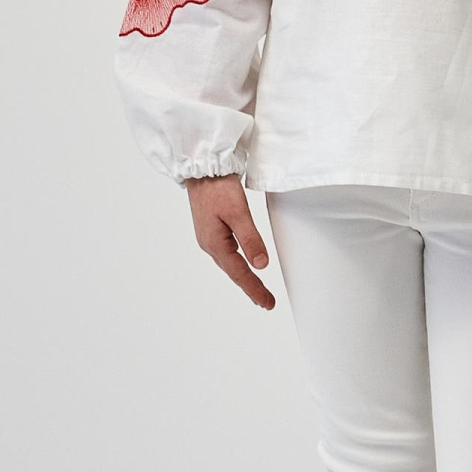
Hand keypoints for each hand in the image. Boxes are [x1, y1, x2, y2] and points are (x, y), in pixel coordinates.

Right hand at [185, 175, 276, 310]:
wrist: (203, 168)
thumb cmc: (218, 187)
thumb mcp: (239, 212)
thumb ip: (250, 239)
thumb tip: (261, 265)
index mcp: (215, 243)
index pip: (239, 274)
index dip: (255, 289)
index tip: (268, 304)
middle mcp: (209, 244)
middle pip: (233, 272)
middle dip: (250, 288)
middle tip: (266, 302)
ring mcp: (208, 237)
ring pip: (229, 264)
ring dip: (243, 278)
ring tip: (256, 290)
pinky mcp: (211, 229)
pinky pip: (226, 254)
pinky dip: (236, 265)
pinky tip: (241, 265)